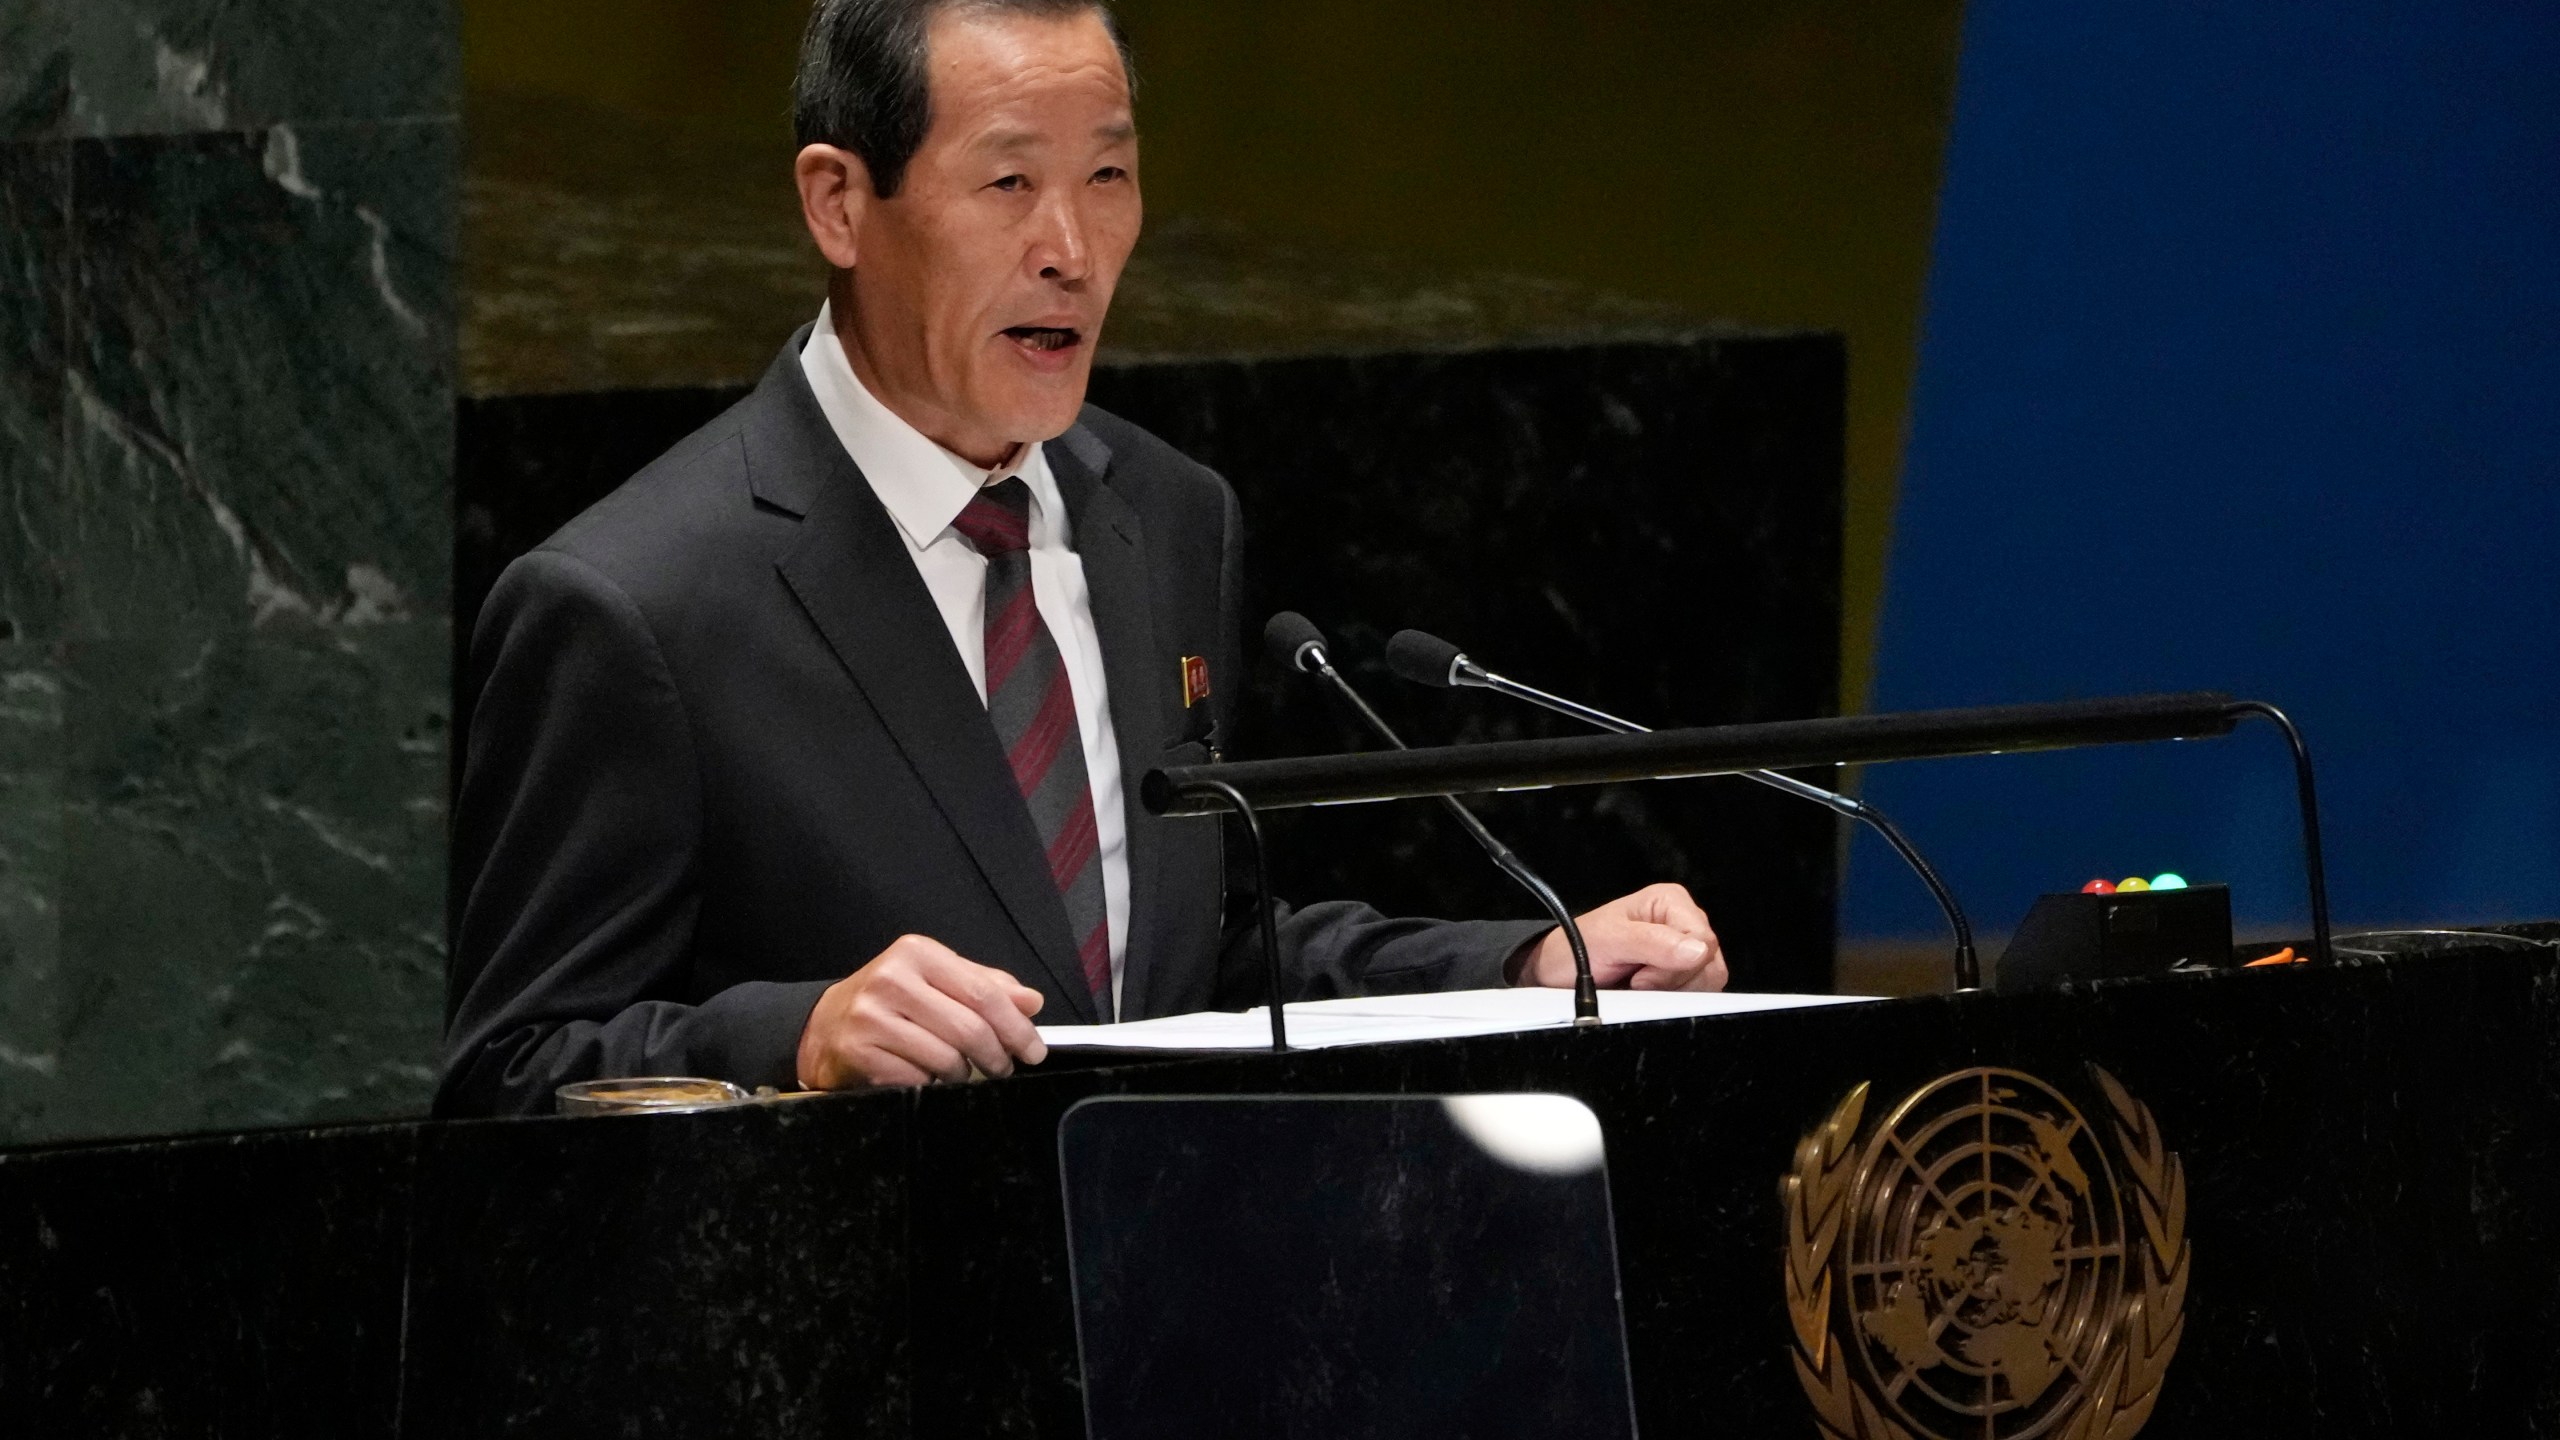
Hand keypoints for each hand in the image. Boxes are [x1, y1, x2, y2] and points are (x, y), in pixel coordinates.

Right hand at [796, 935, 1048, 1088]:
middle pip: (969, 1028)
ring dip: (962, 1073)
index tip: (1034, 1050)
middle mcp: (892, 979)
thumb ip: (984, 986)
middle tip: (1004, 1068)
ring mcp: (872, 1017)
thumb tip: (1031, 1002)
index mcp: (917, 953)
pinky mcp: (859, 1052)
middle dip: (996, 1056)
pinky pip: (917, 1079)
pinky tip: (925, 1075)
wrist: (824, 1026)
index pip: (984, 993)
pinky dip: (930, 1084)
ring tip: (957, 1069)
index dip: (1016, 1026)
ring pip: (946, 1058)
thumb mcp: (936, 980)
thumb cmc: (890, 1001)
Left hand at [1514, 883, 1727, 992]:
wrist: (1559, 970)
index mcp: (1670, 902)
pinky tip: (1648, 993)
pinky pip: (1697, 995)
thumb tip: (1697, 950)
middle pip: (1710, 965)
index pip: (1704, 941)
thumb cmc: (1577, 948)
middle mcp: (1683, 922)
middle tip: (1636, 979)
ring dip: (1672, 992)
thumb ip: (1652, 942)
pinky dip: (1672, 1000)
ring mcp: (1685, 950)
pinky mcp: (1682, 974)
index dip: (1674, 967)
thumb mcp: (1609, 940)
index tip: (1640, 973)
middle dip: (1673, 981)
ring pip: (1708, 982)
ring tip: (1638, 983)